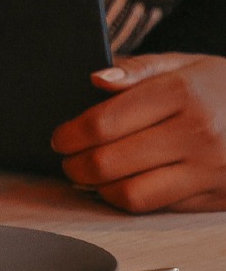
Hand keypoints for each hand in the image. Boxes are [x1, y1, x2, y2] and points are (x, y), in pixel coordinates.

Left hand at [52, 53, 225, 212]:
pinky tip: (124, 185)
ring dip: (99, 189)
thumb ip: (138, 69)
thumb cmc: (223, 87)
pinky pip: (159, 207)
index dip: (70, 135)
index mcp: (182, 94)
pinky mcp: (218, 196)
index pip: (103, 123)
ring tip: (91, 176)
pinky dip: (132, 200)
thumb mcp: (186, 63)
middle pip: (109, 162)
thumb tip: (97, 78)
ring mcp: (210, 170)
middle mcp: (197, 134)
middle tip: (68, 160)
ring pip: (130, 194)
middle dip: (76, 165)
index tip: (60, 138)